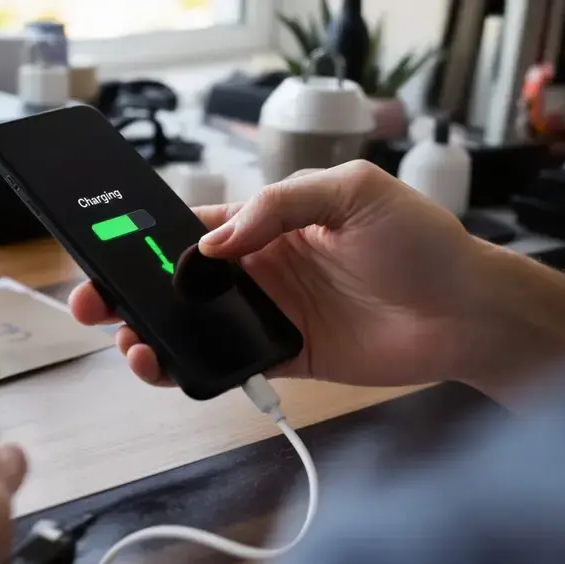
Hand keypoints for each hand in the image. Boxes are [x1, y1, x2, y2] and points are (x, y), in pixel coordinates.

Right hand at [69, 160, 494, 388]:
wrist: (469, 312)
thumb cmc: (423, 242)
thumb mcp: (354, 192)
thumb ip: (280, 204)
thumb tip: (218, 239)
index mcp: (271, 222)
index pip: (195, 227)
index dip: (149, 240)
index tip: (110, 251)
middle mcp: (264, 269)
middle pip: (180, 281)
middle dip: (132, 292)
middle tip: (95, 304)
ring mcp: (272, 315)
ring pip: (195, 326)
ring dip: (155, 334)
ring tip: (132, 344)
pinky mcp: (287, 357)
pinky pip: (230, 364)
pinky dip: (196, 370)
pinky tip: (174, 369)